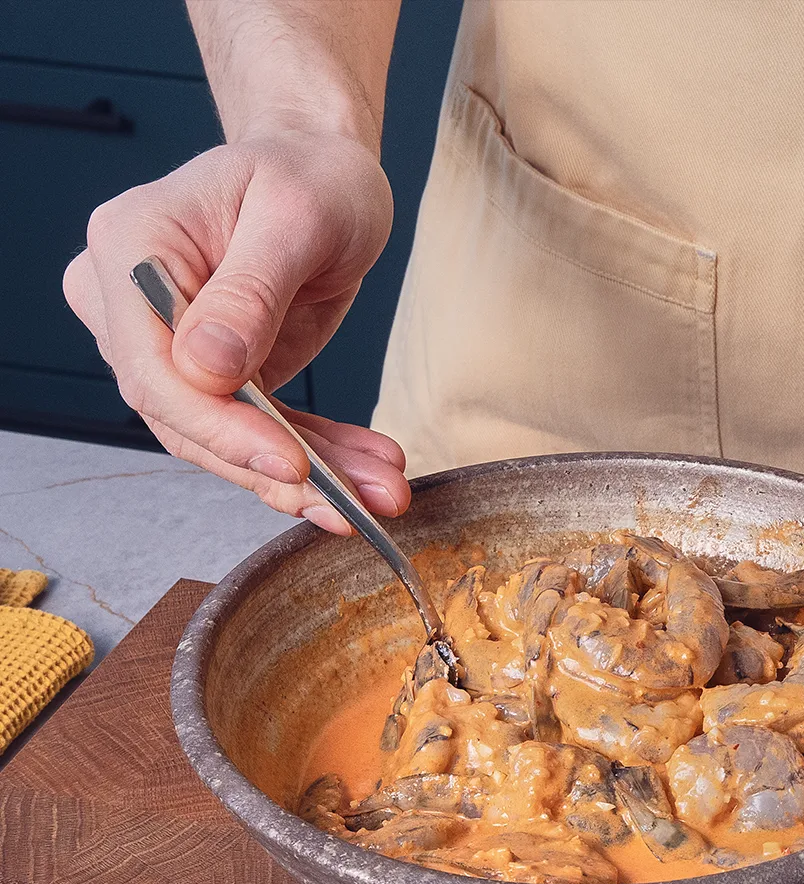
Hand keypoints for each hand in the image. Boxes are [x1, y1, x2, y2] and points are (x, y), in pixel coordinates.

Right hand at [63, 130, 406, 533]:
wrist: (324, 172)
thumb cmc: (310, 174)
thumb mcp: (296, 216)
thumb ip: (250, 293)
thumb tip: (205, 369)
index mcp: (131, 252)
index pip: (156, 370)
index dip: (223, 430)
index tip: (292, 464)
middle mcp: (134, 308)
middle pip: (189, 420)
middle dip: (279, 469)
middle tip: (357, 503)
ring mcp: (173, 348)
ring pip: (229, 439)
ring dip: (311, 476)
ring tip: (382, 490)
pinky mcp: (219, 376)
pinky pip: (260, 431)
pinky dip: (318, 457)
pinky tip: (367, 470)